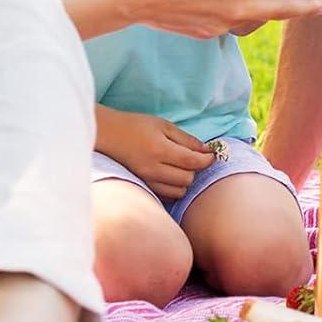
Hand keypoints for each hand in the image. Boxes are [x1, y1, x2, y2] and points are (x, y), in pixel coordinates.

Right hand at [96, 107, 215, 202]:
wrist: (109, 135)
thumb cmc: (137, 126)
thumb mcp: (163, 125)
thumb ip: (186, 139)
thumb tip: (207, 151)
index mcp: (160, 150)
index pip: (192, 161)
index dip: (207, 159)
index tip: (212, 154)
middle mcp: (153, 169)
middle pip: (188, 179)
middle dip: (195, 169)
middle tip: (194, 158)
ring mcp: (147, 180)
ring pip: (179, 191)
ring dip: (185, 180)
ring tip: (181, 167)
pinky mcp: (144, 186)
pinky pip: (167, 196)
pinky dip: (174, 188)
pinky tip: (171, 176)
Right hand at [130, 0, 321, 36]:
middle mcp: (238, 6)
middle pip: (283, 8)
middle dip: (306, 6)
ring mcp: (223, 23)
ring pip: (259, 18)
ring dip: (277, 12)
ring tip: (288, 5)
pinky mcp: (208, 32)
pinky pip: (234, 22)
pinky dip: (245, 14)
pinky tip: (242, 5)